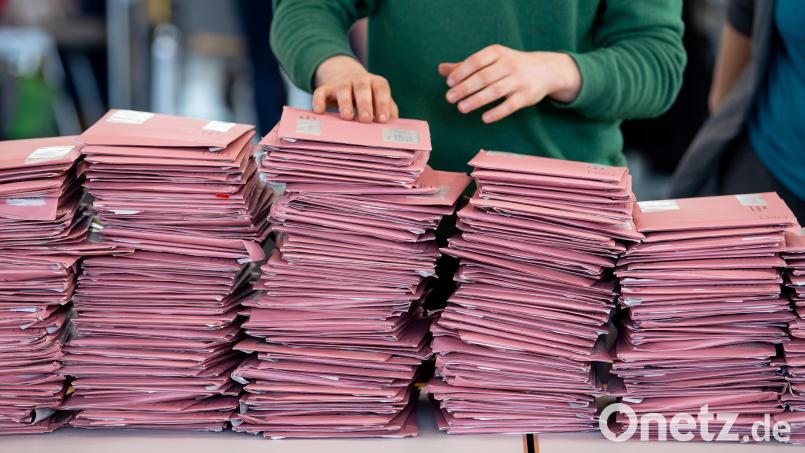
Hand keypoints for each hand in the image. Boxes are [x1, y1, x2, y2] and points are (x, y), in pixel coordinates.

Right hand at [313, 55, 398, 122]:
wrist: (345, 76)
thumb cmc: (368, 95)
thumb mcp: (379, 99)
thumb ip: (388, 109)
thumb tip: (394, 125)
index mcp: (375, 83)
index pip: (381, 90)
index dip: (383, 104)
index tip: (383, 119)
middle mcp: (359, 80)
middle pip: (362, 88)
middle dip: (365, 103)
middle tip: (366, 119)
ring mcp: (342, 83)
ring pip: (343, 89)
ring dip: (345, 103)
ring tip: (347, 117)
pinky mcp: (327, 87)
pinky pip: (321, 91)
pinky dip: (319, 100)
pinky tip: (319, 111)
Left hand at [439, 45, 581, 122]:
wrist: (545, 70)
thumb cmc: (510, 65)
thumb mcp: (491, 60)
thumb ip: (466, 66)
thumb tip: (441, 69)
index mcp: (498, 53)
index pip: (476, 61)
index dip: (461, 72)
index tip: (449, 83)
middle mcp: (509, 65)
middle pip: (484, 77)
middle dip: (465, 88)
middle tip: (449, 98)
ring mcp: (519, 81)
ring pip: (495, 91)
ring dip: (477, 100)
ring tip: (461, 108)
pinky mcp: (526, 96)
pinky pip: (510, 105)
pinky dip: (497, 112)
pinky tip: (484, 118)